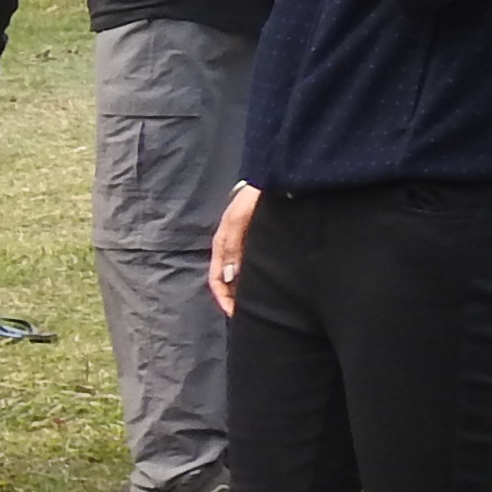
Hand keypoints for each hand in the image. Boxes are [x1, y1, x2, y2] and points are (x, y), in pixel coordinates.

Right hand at [208, 181, 259, 316]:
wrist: (277, 176)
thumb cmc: (256, 197)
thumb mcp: (240, 220)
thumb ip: (233, 248)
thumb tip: (228, 278)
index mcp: (222, 243)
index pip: (215, 279)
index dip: (224, 299)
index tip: (236, 314)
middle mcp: (231, 246)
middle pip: (225, 280)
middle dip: (233, 298)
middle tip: (247, 315)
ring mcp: (243, 243)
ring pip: (237, 274)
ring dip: (242, 290)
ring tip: (256, 304)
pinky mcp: (256, 240)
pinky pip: (249, 265)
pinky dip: (252, 279)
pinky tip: (263, 284)